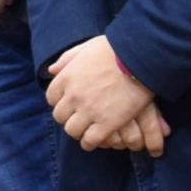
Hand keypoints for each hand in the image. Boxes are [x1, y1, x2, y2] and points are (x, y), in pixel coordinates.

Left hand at [47, 36, 158, 151]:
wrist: (139, 57)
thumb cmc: (115, 49)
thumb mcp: (85, 47)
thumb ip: (67, 59)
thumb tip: (51, 70)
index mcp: (66, 77)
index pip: (52, 98)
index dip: (61, 102)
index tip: (70, 104)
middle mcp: (73, 95)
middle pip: (60, 116)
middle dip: (68, 118)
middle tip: (79, 118)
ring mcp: (89, 110)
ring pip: (72, 130)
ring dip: (79, 132)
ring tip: (87, 131)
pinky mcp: (107, 123)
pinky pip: (90, 140)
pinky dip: (91, 142)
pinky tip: (97, 139)